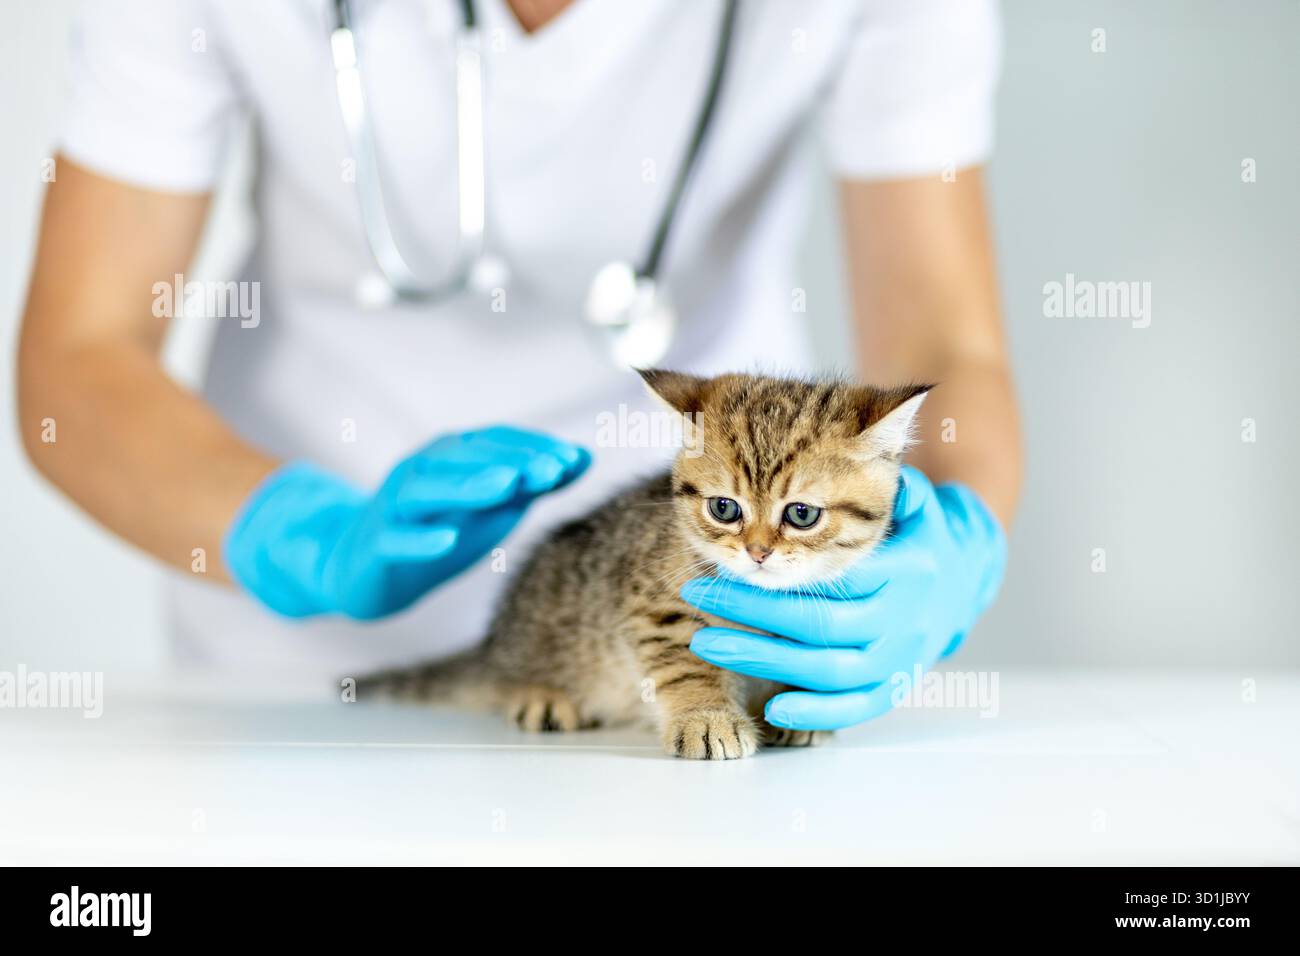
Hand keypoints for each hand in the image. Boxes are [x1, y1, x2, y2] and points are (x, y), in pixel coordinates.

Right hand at [224, 426, 588, 618]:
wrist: (362, 572)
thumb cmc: (436, 531)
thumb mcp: (488, 509)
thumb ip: (530, 484)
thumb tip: (584, 458)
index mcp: (448, 459)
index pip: (492, 443)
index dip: (532, 448)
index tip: (572, 460)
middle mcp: (418, 473)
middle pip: (461, 458)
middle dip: (508, 461)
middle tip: (549, 469)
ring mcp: (392, 508)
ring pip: (425, 491)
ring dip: (467, 485)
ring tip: (506, 486)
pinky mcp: (374, 546)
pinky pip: (394, 539)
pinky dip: (419, 538)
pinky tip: (447, 540)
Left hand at [679, 465, 1005, 730]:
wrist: (967, 580)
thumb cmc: (919, 530)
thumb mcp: (913, 497)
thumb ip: (882, 475)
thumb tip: (858, 437)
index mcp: (908, 566)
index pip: (841, 573)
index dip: (784, 568)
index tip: (733, 558)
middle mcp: (904, 617)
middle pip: (821, 624)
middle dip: (753, 613)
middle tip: (696, 597)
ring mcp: (899, 658)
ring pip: (827, 671)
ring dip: (763, 660)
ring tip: (705, 643)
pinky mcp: (893, 686)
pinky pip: (854, 708)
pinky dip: (815, 714)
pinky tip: (770, 709)